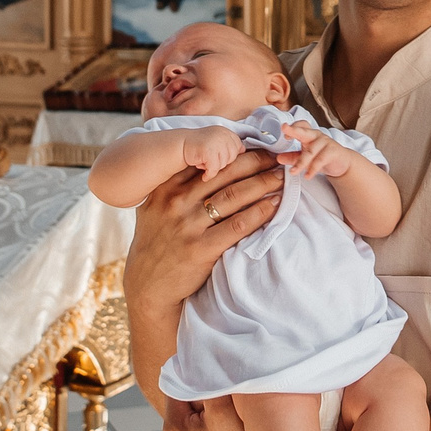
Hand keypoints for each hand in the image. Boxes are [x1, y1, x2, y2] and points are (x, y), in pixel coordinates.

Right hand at [122, 147, 283, 314]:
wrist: (148, 284)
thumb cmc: (157, 241)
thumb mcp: (155, 206)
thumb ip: (175, 183)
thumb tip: (209, 158)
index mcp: (165, 186)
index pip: (207, 159)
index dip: (236, 151)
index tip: (257, 146)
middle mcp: (175, 201)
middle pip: (225, 173)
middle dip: (256, 162)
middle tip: (277, 158)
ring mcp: (188, 225)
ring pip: (235, 195)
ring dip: (263, 184)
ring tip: (281, 178)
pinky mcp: (201, 248)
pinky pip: (238, 225)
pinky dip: (260, 212)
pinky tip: (274, 204)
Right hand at [182, 124, 247, 175]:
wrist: (179, 146)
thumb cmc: (198, 147)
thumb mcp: (217, 142)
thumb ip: (230, 144)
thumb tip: (244, 150)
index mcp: (226, 131)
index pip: (238, 147)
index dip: (228, 155)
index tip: (217, 156)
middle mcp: (222, 134)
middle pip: (233, 157)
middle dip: (221, 162)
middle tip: (208, 159)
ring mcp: (216, 142)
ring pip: (224, 164)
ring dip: (213, 167)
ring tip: (203, 162)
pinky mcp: (208, 151)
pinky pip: (214, 169)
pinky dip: (208, 174)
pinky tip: (204, 174)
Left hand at [276, 123, 351, 180]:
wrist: (342, 163)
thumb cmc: (322, 156)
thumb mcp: (306, 157)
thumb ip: (292, 157)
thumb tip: (279, 158)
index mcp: (308, 135)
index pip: (300, 126)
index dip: (292, 127)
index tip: (284, 130)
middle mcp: (316, 136)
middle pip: (304, 131)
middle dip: (294, 130)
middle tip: (284, 129)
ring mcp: (325, 142)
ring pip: (311, 151)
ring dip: (301, 162)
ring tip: (294, 171)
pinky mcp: (333, 151)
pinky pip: (321, 159)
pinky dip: (313, 168)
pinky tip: (308, 175)